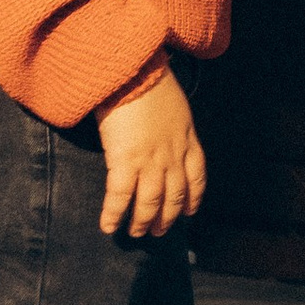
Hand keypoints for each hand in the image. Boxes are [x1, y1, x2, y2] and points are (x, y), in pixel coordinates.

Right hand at [98, 66, 206, 238]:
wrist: (135, 71)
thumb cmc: (152, 81)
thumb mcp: (177, 105)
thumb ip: (175, 126)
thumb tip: (165, 134)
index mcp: (187, 139)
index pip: (197, 176)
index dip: (194, 197)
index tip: (190, 212)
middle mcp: (173, 155)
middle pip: (174, 195)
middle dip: (168, 217)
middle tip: (158, 232)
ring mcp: (150, 160)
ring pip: (149, 202)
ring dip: (143, 221)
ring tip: (135, 234)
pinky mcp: (125, 161)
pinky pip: (120, 196)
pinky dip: (113, 214)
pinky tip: (107, 226)